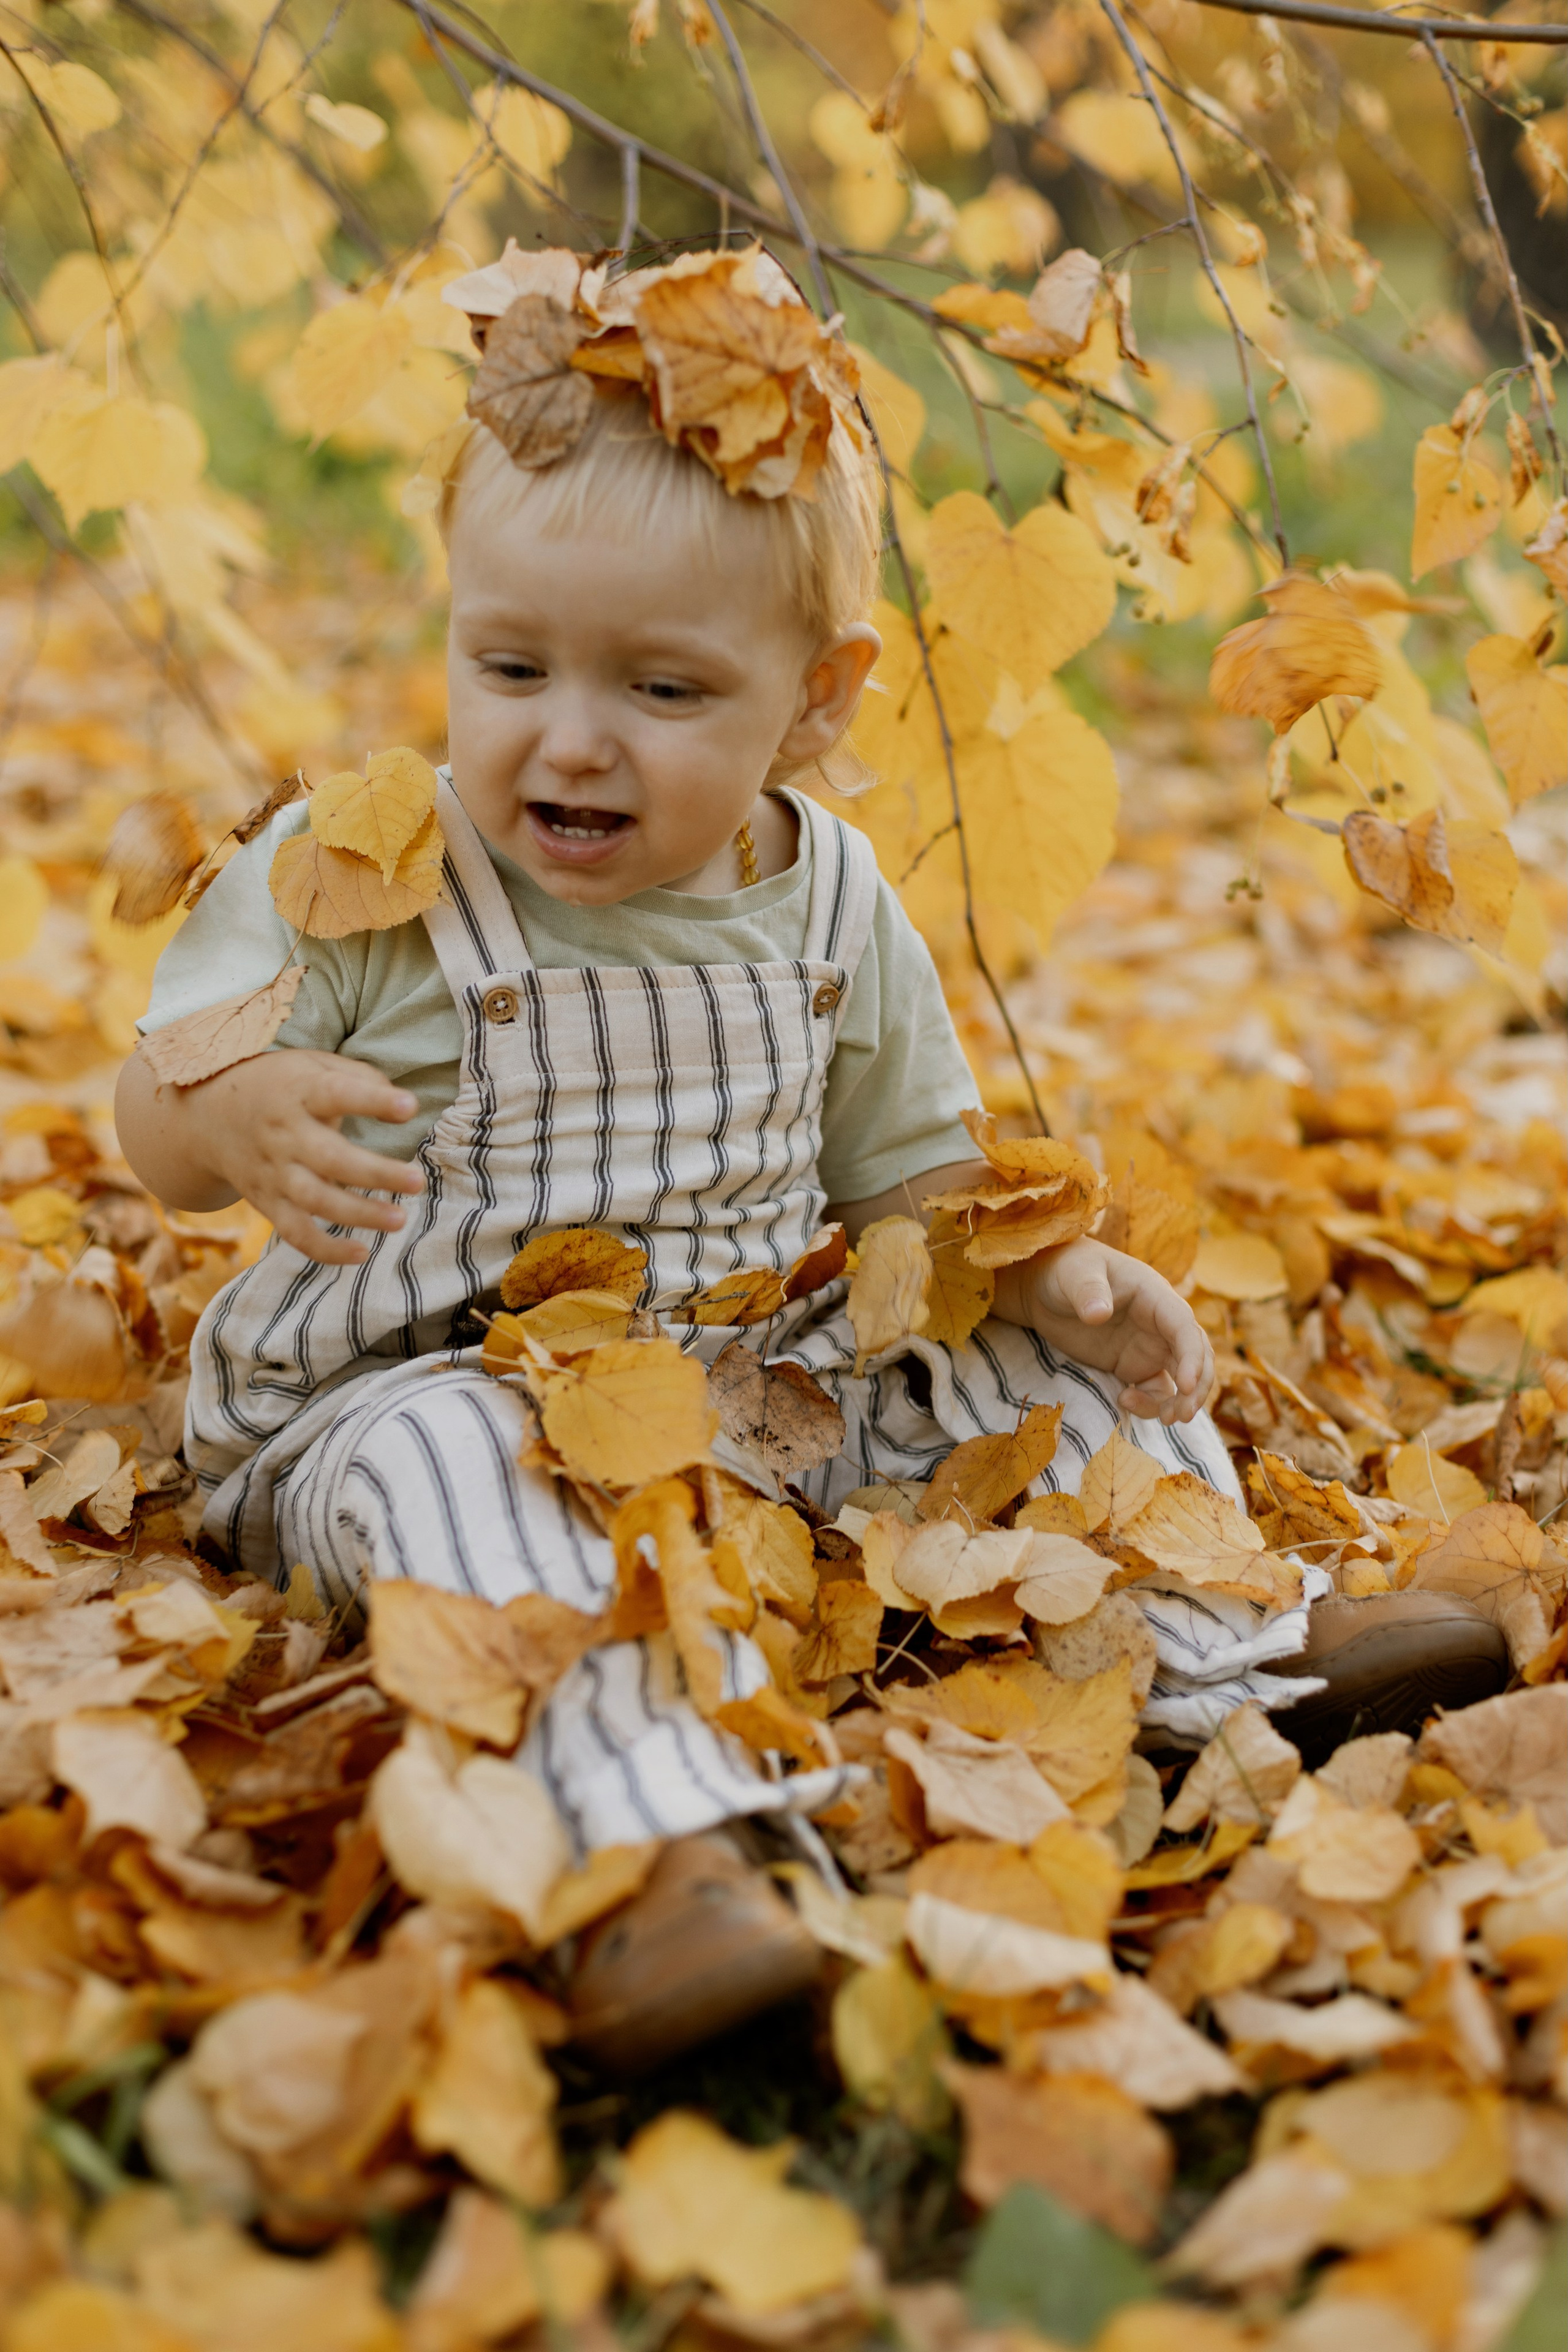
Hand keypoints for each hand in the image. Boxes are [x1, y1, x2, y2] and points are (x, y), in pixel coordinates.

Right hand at [168, 1051, 424, 1267]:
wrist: (208, 1117)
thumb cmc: (279, 1086)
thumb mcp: (312, 1065)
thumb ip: (359, 1078)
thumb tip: (404, 1106)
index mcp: (299, 1092)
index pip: (336, 1093)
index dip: (372, 1100)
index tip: (409, 1106)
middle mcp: (284, 1134)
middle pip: (330, 1158)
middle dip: (375, 1173)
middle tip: (416, 1181)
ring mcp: (274, 1172)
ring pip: (315, 1200)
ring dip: (358, 1214)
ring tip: (399, 1220)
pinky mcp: (268, 1202)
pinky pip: (295, 1232)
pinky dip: (325, 1250)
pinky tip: (360, 1254)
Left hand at [996, 1236, 1213, 1423]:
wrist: (1047, 1288)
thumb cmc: (1067, 1270)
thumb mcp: (1075, 1274)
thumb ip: (1088, 1291)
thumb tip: (1098, 1314)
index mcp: (1155, 1296)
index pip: (1184, 1327)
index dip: (1191, 1356)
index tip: (1185, 1385)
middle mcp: (1160, 1323)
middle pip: (1196, 1355)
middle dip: (1197, 1385)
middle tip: (1182, 1414)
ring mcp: (1149, 1346)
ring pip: (1182, 1376)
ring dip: (1182, 1400)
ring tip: (1166, 1419)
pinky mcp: (1133, 1365)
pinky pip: (1155, 1389)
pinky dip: (1150, 1402)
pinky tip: (1126, 1401)